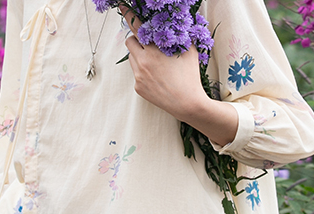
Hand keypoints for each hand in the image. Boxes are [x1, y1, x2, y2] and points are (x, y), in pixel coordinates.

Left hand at [119, 5, 238, 145]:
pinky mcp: (138, 87)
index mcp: (153, 50)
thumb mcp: (189, 51)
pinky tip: (157, 77)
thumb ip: (180, 35)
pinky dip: (143, 72)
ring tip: (156, 64)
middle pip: (129, 41)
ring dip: (140, 56)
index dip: (129, 15)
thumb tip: (178, 24)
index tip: (123, 6)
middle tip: (148, 44)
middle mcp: (142, 62)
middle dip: (137, 39)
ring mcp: (138, 76)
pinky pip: (136, 73)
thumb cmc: (190, 76)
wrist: (187, 103)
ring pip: (132, 58)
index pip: (136, 27)